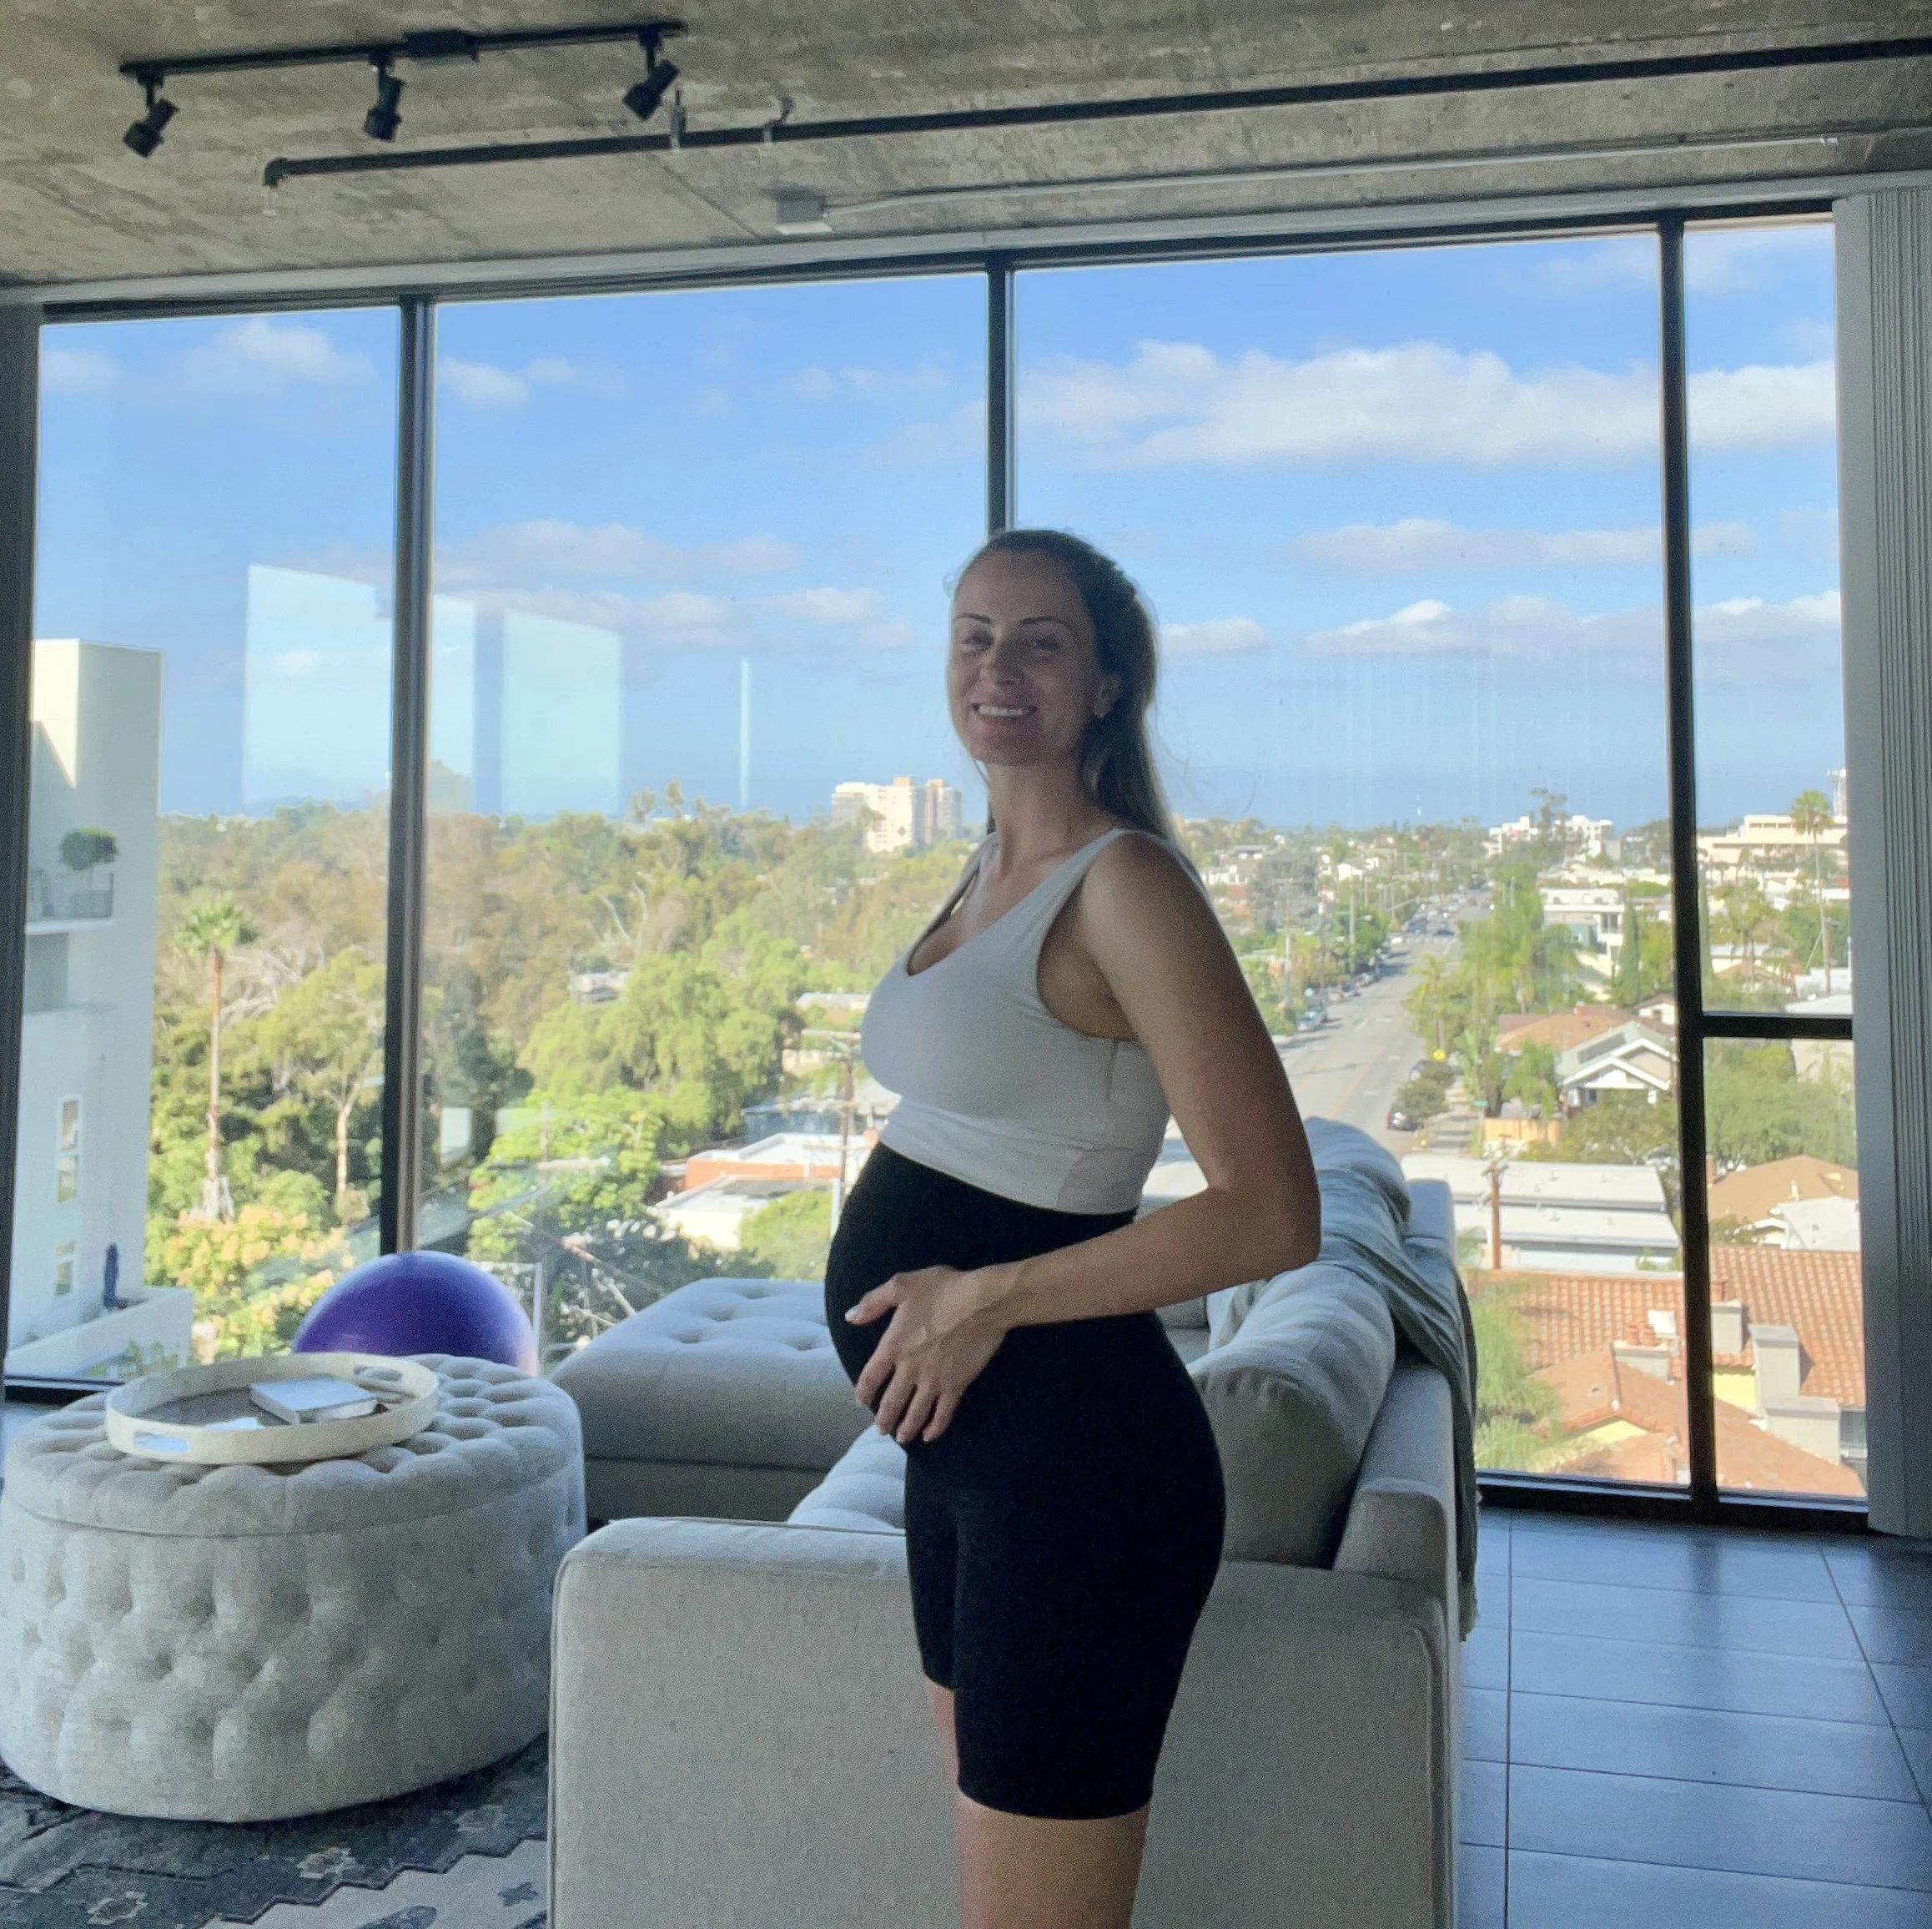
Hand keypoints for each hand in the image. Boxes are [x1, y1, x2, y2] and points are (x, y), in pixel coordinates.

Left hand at [847, 1264, 1010, 1444]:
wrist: (982, 1302)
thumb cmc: (943, 1290)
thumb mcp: (902, 1285)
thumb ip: (873, 1302)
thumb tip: (851, 1317)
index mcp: (893, 1345)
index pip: (871, 1376)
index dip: (864, 1392)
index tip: (861, 1402)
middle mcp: (910, 1369)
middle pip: (892, 1402)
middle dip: (884, 1419)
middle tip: (881, 1430)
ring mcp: (934, 1381)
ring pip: (915, 1413)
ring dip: (905, 1428)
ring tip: (901, 1439)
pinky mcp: (957, 1386)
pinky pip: (943, 1413)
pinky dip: (935, 1428)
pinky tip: (929, 1436)